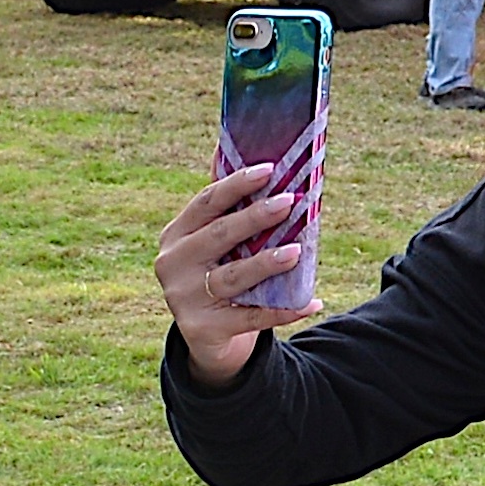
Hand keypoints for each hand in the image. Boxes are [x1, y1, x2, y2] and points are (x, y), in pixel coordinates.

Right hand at [157, 153, 320, 387]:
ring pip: (233, 276)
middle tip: (290, 201)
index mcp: (176, 235)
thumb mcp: (214, 242)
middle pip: (219, 235)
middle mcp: (173, 264)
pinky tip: (311, 302)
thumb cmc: (218, 273)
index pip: (206, 202)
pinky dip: (283, 310)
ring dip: (266, 263)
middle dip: (255, 218)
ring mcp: (184, 298)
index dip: (238, 184)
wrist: (207, 336)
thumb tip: (242, 149)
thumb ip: (226, 206)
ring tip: (296, 251)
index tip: (270, 169)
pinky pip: (250, 317)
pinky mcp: (203, 329)